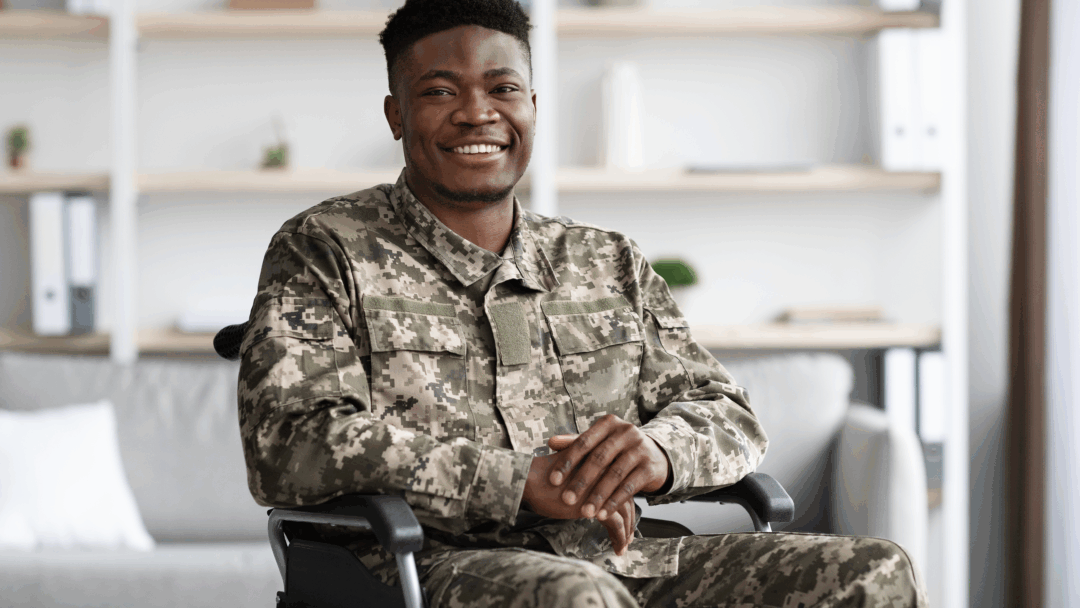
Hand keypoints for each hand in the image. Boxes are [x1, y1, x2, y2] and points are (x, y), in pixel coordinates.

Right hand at [521, 448, 635, 554]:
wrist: (530, 479)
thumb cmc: (543, 476)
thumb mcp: (569, 470)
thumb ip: (584, 477)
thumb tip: (590, 494)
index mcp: (602, 461)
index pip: (621, 483)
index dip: (624, 502)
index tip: (626, 516)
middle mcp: (607, 472)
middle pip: (626, 497)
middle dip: (629, 518)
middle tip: (628, 534)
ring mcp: (604, 488)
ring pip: (624, 512)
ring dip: (626, 531)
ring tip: (624, 544)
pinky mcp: (597, 505)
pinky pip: (616, 524)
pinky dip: (619, 538)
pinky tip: (617, 548)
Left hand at [547, 415, 670, 522]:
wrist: (655, 455)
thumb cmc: (618, 449)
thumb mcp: (599, 442)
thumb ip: (576, 442)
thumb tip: (551, 442)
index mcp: (609, 423)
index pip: (584, 442)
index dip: (567, 461)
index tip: (553, 481)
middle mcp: (626, 432)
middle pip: (599, 458)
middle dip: (581, 481)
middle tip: (566, 499)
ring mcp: (640, 448)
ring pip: (615, 474)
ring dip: (598, 496)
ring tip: (585, 512)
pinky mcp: (650, 467)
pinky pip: (630, 487)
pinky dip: (614, 502)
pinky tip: (603, 515)